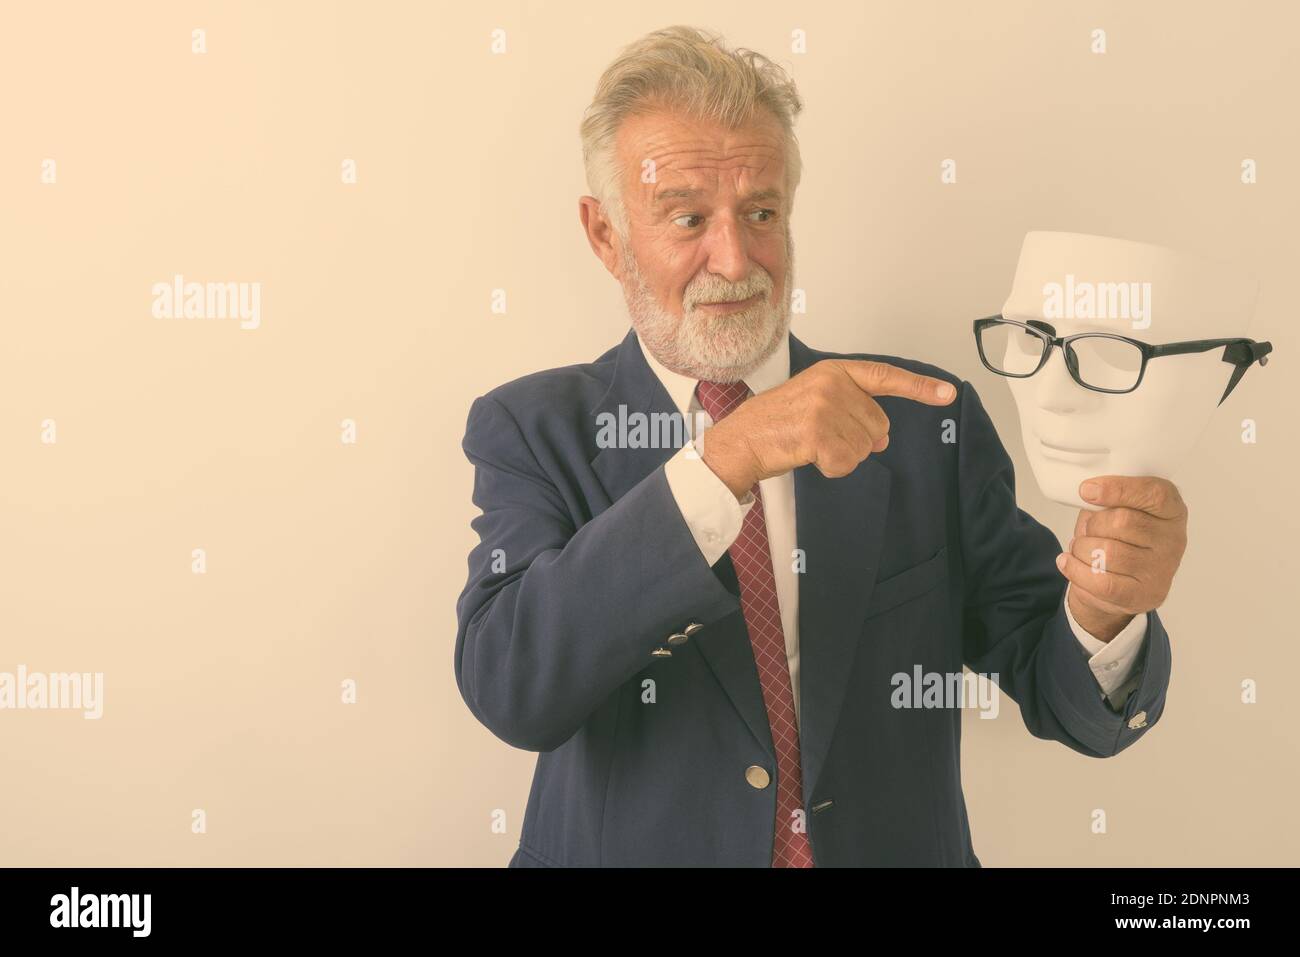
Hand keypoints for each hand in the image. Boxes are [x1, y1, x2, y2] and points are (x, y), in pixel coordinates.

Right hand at [699, 358, 956, 498]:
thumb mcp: (814, 400)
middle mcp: (833, 384)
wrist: (740, 441)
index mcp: (834, 371)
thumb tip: (882, 437)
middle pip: (878, 426)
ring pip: (865, 448)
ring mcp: (826, 408)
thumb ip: (852, 409)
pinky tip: (808, 457)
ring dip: (842, 456)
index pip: (885, 377)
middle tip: (821, 438)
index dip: (919, 388)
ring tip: (810, 446)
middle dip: (857, 441)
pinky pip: (847, 463)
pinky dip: (831, 469)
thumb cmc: (774, 424)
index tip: (948, 394)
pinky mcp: (818, 433)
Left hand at [1056, 476, 1188, 641]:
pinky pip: (1101, 581)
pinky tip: (1067, 561)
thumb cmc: (1118, 537)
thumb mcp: (1116, 509)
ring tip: (1080, 547)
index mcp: (1171, 510)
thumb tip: (1088, 492)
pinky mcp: (1144, 595)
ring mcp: (1161, 570)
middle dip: (1092, 524)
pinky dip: (1076, 569)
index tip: (1086, 490)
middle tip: (1087, 529)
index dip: (1118, 489)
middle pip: (1123, 521)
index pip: (1154, 494)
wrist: (1121, 584)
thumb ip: (1109, 499)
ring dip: (1082, 548)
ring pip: (1107, 552)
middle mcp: (1174, 539)